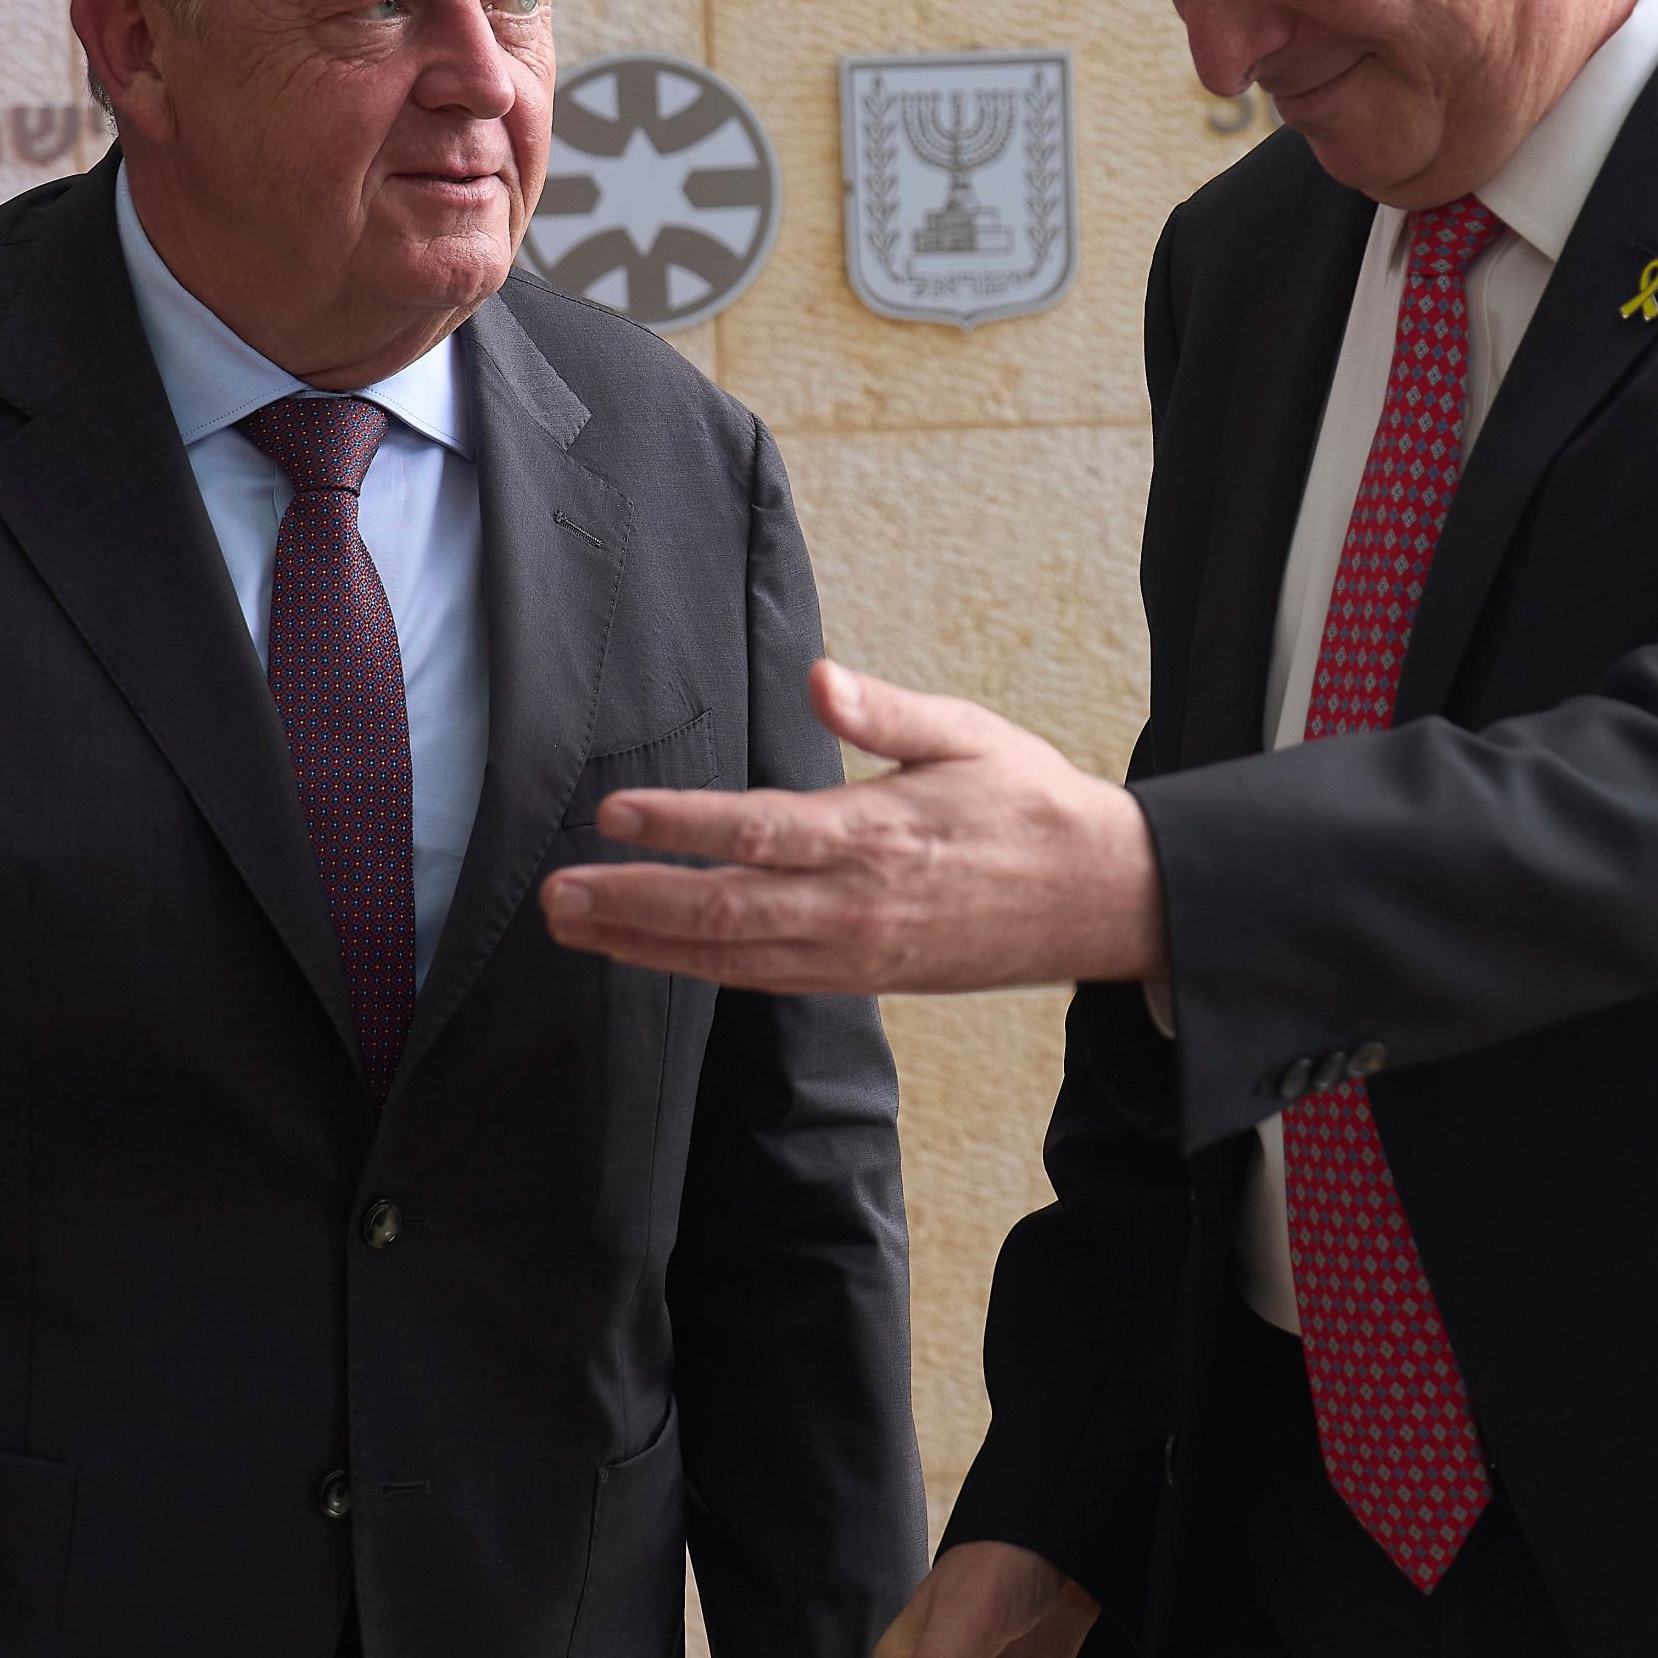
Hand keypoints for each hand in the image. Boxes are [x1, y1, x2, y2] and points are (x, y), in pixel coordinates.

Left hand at [538, 661, 1164, 994]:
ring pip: (729, 957)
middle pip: (721, 910)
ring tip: (576, 928)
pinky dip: (698, 970)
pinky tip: (651, 956)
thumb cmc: (1031, 804)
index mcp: (877, 833)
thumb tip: (819, 677)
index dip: (680, 824)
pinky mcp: (863, 979)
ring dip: (645, 946)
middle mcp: (855, 904)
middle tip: (556, 895)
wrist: (1102, 898)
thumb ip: (884, 712)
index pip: (757, 831)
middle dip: (630, 904)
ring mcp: (855, 952)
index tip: (613, 813)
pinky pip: (763, 980)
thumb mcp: (967, 735)